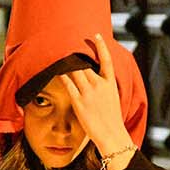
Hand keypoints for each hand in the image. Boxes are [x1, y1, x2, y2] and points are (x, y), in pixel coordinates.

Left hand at [58, 33, 132, 169]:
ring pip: (75, 71)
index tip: (97, 35)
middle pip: (85, 65)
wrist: (111, 133)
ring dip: (67, 64)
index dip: (102, 46)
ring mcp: (89, 92)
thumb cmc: (111, 118)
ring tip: (60, 57)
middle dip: (76, 56)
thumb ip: (104, 87)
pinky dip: (62, 76)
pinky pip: (68, 83)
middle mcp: (100, 84)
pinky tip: (56, 71)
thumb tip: (94, 78)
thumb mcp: (112, 98)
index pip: (107, 60)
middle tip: (68, 47)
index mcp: (110, 83)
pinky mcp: (78, 101)